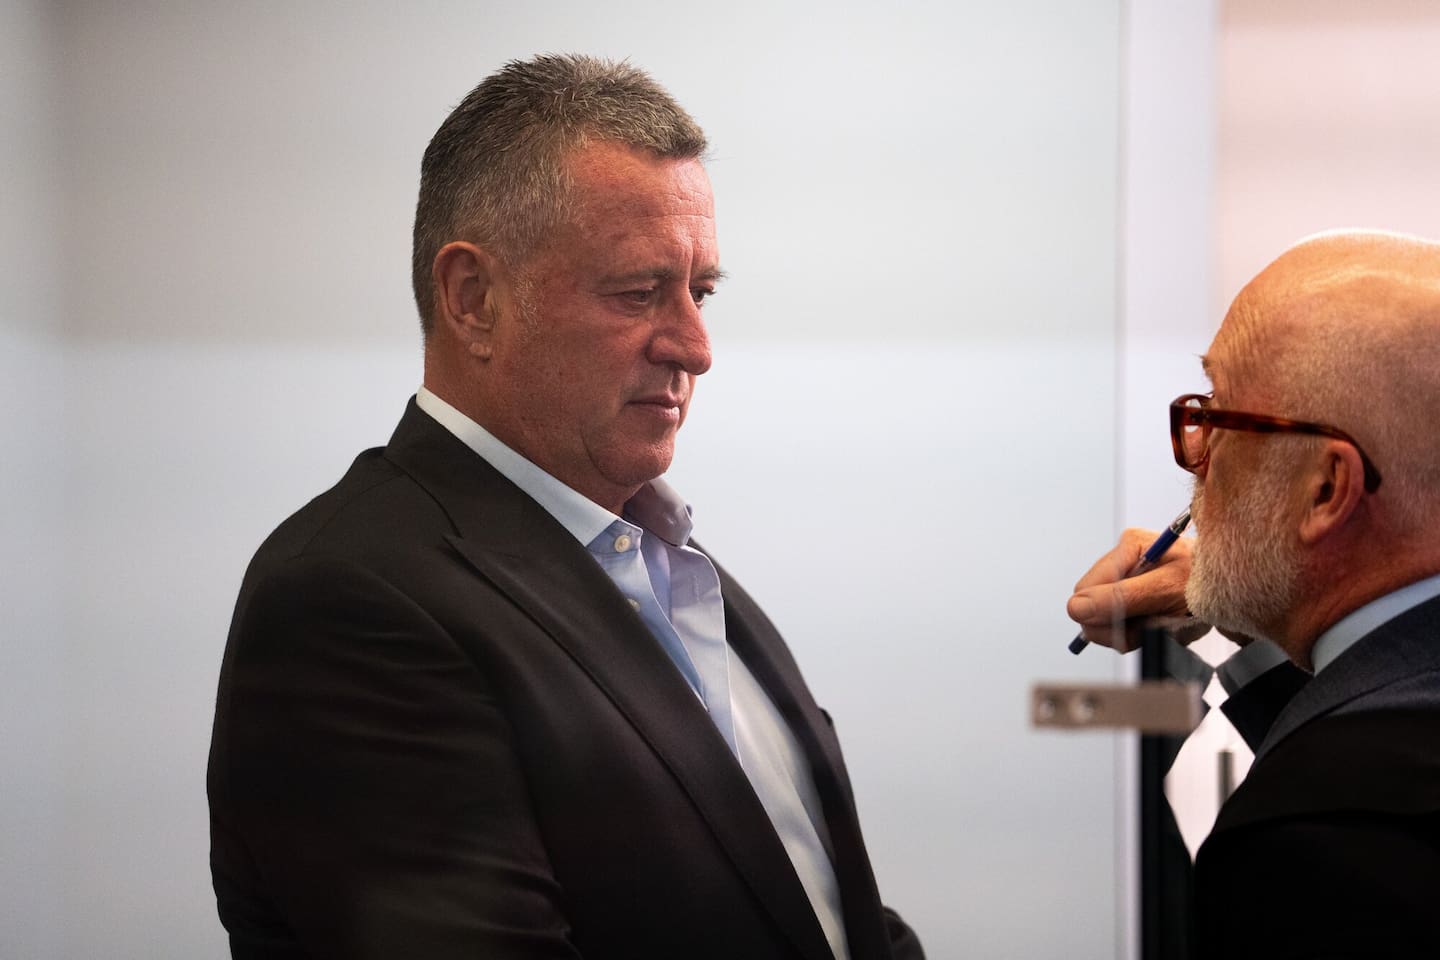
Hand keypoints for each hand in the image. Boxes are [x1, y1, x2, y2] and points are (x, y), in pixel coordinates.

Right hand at [1066, 528, 1205, 651]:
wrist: (1234, 589)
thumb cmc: (1205, 584)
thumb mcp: (1165, 591)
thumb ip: (1121, 598)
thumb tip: (1077, 607)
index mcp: (1128, 546)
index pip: (1085, 590)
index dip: (1104, 615)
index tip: (1133, 623)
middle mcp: (1124, 559)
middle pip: (1091, 606)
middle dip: (1118, 625)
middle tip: (1151, 623)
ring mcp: (1128, 578)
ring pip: (1104, 619)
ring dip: (1131, 630)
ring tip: (1161, 622)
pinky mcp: (1133, 595)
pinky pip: (1119, 624)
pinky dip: (1139, 631)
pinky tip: (1159, 623)